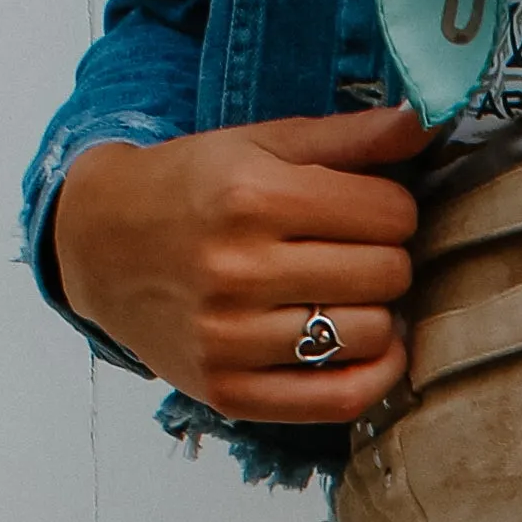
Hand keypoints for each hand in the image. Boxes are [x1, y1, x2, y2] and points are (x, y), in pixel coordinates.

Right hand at [50, 106, 427, 422]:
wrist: (96, 247)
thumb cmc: (189, 190)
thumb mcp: (259, 145)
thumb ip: (347, 136)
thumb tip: (425, 122)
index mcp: (251, 196)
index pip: (390, 213)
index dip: (393, 209)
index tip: (370, 210)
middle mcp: (239, 269)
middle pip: (387, 274)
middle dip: (386, 258)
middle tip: (357, 253)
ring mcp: (231, 338)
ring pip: (371, 333)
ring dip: (377, 314)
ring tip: (349, 295)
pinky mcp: (229, 391)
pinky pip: (340, 399)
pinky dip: (375, 376)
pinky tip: (371, 349)